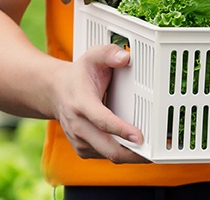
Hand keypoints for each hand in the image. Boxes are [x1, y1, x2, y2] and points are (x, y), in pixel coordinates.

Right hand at [51, 44, 148, 163]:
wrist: (55, 92)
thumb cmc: (79, 76)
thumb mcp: (92, 57)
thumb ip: (109, 53)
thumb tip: (125, 57)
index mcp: (81, 103)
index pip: (102, 121)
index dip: (122, 130)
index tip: (139, 136)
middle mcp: (78, 125)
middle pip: (108, 148)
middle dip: (132, 154)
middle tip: (153, 152)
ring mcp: (79, 140)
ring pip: (108, 155)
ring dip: (129, 156)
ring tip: (149, 151)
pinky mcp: (82, 149)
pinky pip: (105, 156)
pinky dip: (121, 155)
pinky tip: (133, 148)